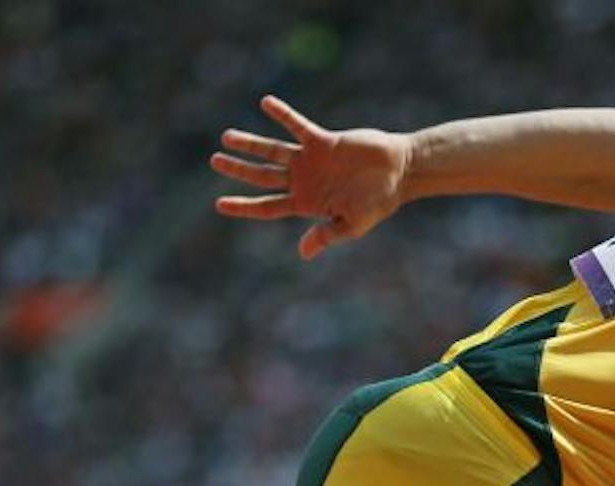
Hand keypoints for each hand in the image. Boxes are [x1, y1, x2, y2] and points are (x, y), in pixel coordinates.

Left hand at [212, 95, 411, 259]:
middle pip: (262, 176)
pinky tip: (265, 103)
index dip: (242, 206)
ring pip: (272, 151)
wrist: (399, 173)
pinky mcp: (322, 141)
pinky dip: (282, 115)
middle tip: (215, 160)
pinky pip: (297, 126)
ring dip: (250, 144)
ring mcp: (310, 160)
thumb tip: (303, 253)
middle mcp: (303, 181)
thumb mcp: (352, 225)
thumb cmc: (378, 203)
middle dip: (238, 169)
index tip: (219, 204)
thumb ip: (326, 236)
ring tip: (227, 137)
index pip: (266, 207)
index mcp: (306, 204)